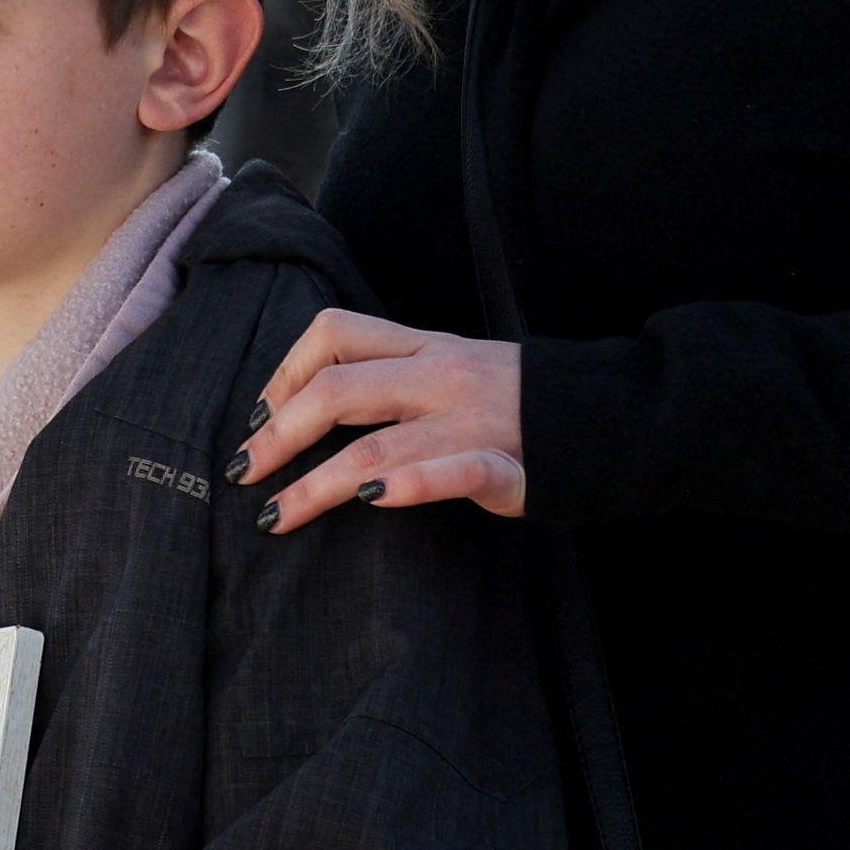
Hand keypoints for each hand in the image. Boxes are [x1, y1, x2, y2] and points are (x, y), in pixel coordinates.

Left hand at [242, 310, 526, 528]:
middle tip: (244, 472)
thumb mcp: (448, 367)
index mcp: (423, 347)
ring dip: (316, 483)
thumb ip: (389, 377)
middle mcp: (442, 376)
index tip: (259, 417)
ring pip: (379, 443)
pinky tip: (371, 500)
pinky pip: (457, 471)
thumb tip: (302, 405)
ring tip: (277, 515)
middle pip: (340, 390)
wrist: (605, 419)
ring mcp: (475, 420)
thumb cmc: (510, 401)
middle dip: (279, 434)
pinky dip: (411, 484)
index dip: (284, 373)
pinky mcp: (509, 468)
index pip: (335, 334)